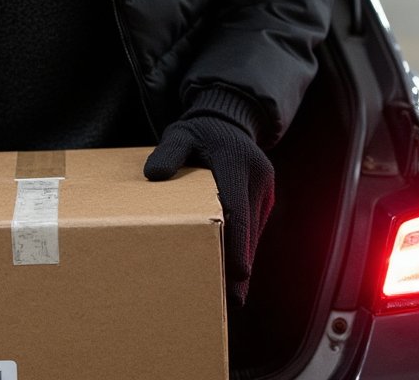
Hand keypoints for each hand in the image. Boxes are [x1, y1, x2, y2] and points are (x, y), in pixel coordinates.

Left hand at [144, 114, 273, 304]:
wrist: (227, 118)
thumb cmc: (199, 131)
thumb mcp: (179, 135)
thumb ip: (168, 152)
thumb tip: (154, 175)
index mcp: (236, 162)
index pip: (237, 209)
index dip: (237, 244)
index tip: (238, 274)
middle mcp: (258, 177)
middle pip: (248, 228)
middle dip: (242, 265)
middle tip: (233, 299)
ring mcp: (264, 188)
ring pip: (254, 232)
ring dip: (245, 260)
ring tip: (233, 295)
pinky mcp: (264, 197)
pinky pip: (254, 227)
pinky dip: (245, 248)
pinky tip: (236, 272)